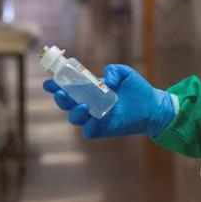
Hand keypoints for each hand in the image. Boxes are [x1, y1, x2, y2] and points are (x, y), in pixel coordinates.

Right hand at [42, 64, 174, 138]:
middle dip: (61, 99)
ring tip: (83, 106)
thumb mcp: (126, 73)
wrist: (152, 106)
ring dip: (74, 112)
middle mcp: (90, 104)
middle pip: (68, 104)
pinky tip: (94, 118)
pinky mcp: (103, 129)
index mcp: (91, 89)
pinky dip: (88, 126)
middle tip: (61, 93)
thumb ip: (114, 70)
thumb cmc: (137, 89)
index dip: (57, 85)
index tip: (48, 82)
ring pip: (75, 118)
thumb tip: (105, 81)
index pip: (70, 87)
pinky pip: (89, 131)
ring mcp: (95, 117)